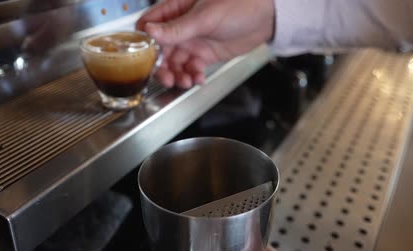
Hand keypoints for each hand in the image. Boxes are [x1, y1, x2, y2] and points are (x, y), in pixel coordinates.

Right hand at [136, 0, 275, 88]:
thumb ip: (177, 28)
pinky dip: (193, 76)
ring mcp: (194, 41)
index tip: (146, 57)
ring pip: (176, 62)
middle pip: (162, 50)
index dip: (145, 42)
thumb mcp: (205, 17)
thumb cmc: (239, 4)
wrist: (267, 16)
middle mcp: (182, 26)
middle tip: (167, 78)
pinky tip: (198, 79)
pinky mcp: (206, 54)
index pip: (150, 24)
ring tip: (185, 81)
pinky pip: (193, 68)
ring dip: (178, 74)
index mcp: (176, 9)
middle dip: (163, 66)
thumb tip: (150, 32)